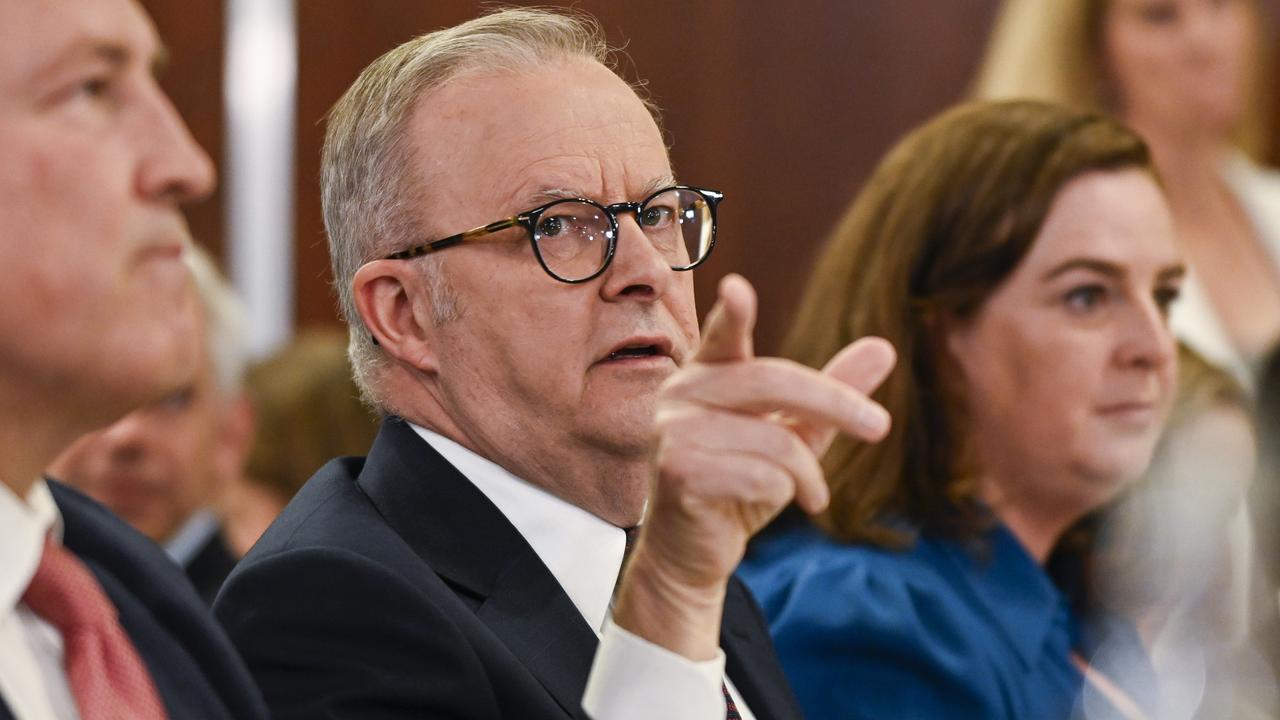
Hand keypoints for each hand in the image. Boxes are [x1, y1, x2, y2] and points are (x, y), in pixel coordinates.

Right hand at [613, 274, 894, 659]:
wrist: (693, 549)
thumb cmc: (740, 483)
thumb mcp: (795, 434)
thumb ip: (832, 392)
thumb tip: (885, 347)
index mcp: (708, 373)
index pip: (723, 336)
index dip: (732, 314)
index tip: (737, 287)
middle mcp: (682, 393)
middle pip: (772, 380)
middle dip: (835, 402)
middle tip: (880, 427)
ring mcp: (673, 432)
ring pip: (775, 439)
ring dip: (808, 475)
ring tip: (811, 495)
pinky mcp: (677, 472)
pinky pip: (760, 475)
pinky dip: (784, 495)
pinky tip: (771, 506)